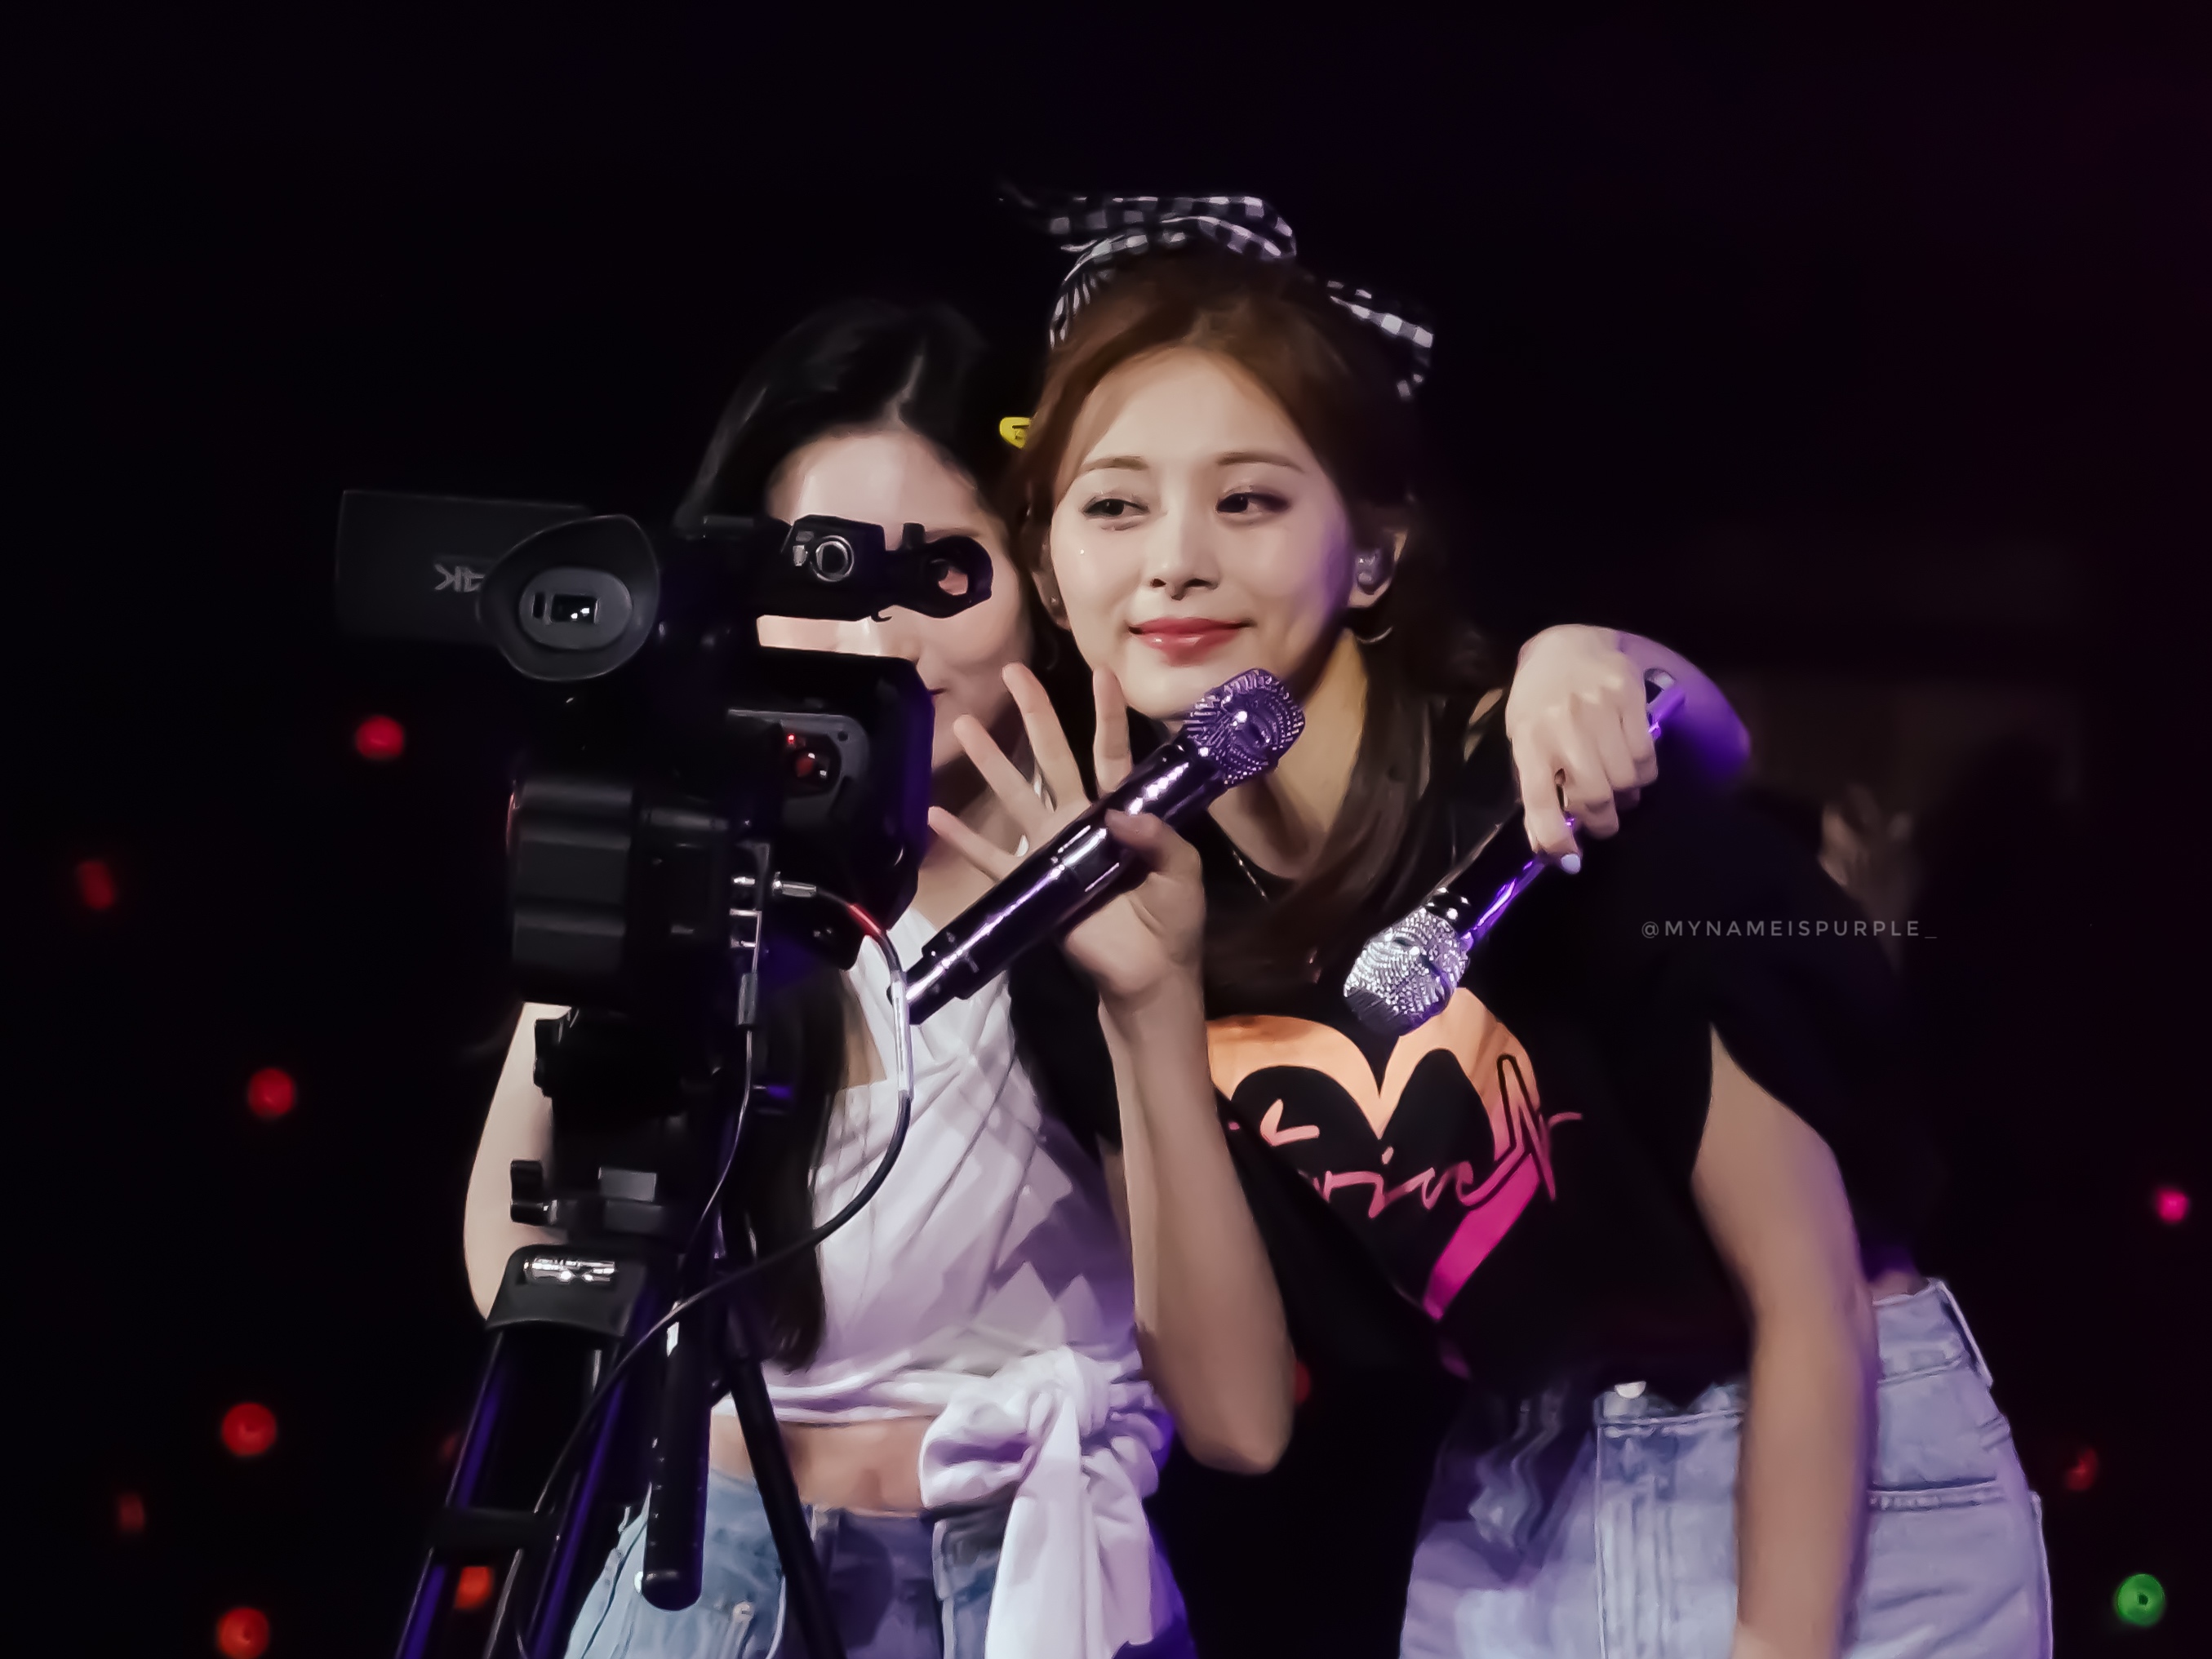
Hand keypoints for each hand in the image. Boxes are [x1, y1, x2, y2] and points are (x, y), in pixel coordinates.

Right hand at [927, 663, 1207, 1008]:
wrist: (1148, 972)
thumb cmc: (1173, 918)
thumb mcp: (1182, 872)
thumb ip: (1158, 838)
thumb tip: (1117, 817)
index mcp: (1122, 810)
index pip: (1112, 753)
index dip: (1106, 714)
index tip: (1101, 672)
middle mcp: (1082, 819)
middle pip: (1054, 757)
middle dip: (1034, 714)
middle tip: (1012, 672)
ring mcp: (1053, 848)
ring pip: (1016, 795)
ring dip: (991, 762)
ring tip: (962, 725)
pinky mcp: (1033, 883)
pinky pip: (992, 858)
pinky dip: (963, 840)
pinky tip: (933, 815)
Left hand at [1504, 624, 1660, 863]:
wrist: (1565, 645)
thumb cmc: (1539, 702)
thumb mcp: (1524, 742)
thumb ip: (1536, 789)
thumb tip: (1551, 847)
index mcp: (1528, 740)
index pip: (1539, 800)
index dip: (1555, 838)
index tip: (1571, 860)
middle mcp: (1562, 725)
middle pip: (1594, 795)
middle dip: (1601, 820)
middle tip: (1603, 822)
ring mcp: (1598, 709)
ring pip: (1626, 780)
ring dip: (1625, 797)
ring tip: (1619, 792)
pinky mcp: (1629, 696)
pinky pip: (1647, 755)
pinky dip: (1644, 773)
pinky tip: (1633, 768)